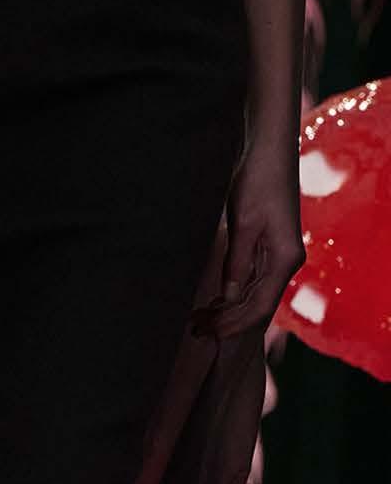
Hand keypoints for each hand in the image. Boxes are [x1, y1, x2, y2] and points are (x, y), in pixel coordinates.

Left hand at [190, 145, 305, 342]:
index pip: (260, 306)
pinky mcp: (269, 246)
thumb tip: (230, 297)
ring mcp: (279, 254)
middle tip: (196, 330)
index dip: (234, 323)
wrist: (268, 150)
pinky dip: (235, 293)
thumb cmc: (258, 180)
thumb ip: (238, 262)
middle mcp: (286, 261)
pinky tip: (217, 299)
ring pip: (256, 294)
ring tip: (201, 319)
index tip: (208, 333)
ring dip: (230, 309)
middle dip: (229, 320)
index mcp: (285, 259)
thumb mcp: (244, 223)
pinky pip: (254, 279)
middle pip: (259, 304)